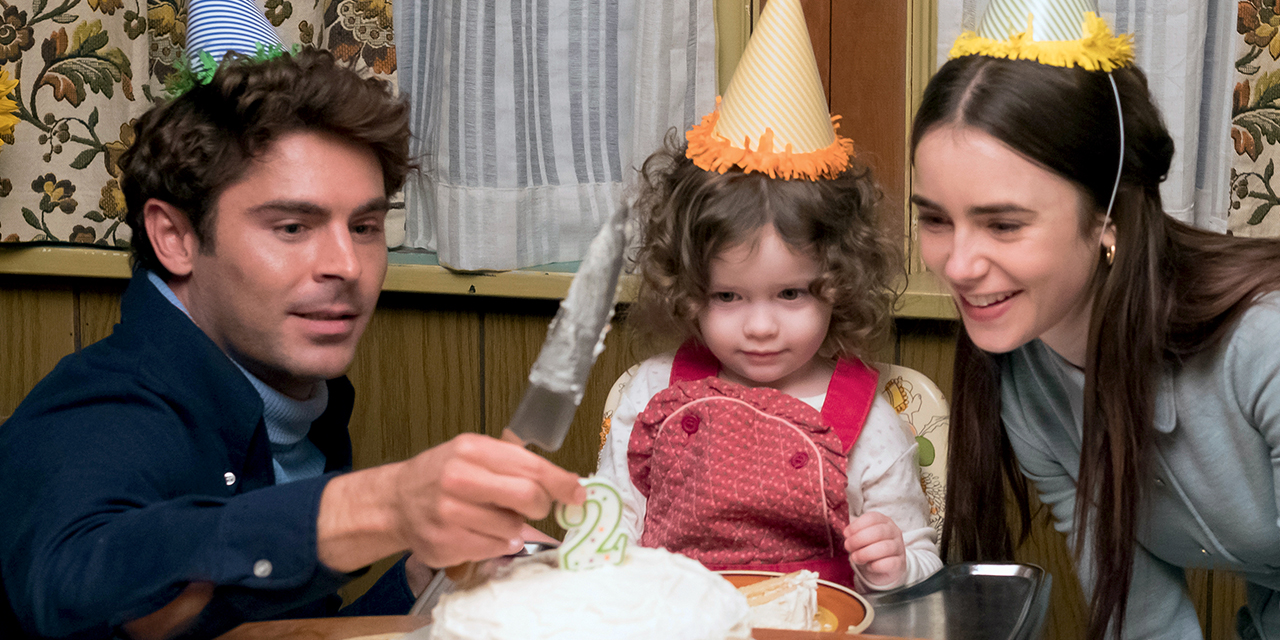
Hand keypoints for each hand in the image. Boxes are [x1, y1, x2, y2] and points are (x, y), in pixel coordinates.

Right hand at [317, 433, 584, 571]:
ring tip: (493, 518)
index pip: (531, 466)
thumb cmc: (442, 474)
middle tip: (533, 507)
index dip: (562, 483)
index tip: (577, 493)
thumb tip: (566, 483)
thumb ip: (514, 464)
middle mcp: (460, 478)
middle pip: (528, 497)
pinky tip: (480, 532)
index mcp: (472, 450)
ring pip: (513, 528)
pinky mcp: (445, 543)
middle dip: (540, 506)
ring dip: (513, 528)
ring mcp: (450, 513)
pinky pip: (494, 549)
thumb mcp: (474, 453)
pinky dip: (496, 544)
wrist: (395, 500)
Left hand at [843, 511, 906, 588]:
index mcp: (884, 521)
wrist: (883, 569)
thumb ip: (855, 534)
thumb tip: (847, 533)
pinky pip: (889, 563)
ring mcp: (899, 547)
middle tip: (848, 547)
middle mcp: (894, 532)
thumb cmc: (870, 548)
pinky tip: (869, 566)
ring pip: (884, 548)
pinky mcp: (900, 563)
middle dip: (858, 539)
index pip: (872, 518)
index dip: (856, 526)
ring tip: (855, 558)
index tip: (846, 534)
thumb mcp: (862, 538)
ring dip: (865, 553)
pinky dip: (875, 565)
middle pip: (878, 532)